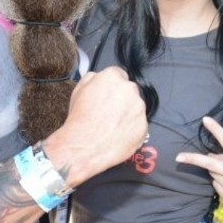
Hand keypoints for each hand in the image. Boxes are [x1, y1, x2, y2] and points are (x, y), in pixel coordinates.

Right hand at [46, 66, 146, 184]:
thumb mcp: (78, 91)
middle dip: (122, 100)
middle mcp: (129, 89)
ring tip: (111, 126)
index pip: (119, 75)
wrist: (84, 147)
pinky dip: (131, 129)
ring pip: (136, 108)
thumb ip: (92, 79)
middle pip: (129, 91)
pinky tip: (117, 134)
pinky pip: (139, 125)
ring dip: (127, 114)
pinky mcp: (144, 126)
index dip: (112, 87)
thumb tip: (98, 78)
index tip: (109, 96)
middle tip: (109, 113)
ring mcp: (139, 108)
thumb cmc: (79, 121)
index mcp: (112, 77)